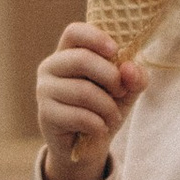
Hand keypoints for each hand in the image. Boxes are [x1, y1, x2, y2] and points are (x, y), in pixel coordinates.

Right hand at [36, 22, 139, 179]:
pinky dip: (98, 124)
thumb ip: (134, 77)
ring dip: (107, 107)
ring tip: (113, 116)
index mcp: (69, 52)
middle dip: (111, 77)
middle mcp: (51, 66)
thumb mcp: (126, 91)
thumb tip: (129, 69)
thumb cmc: (105, 109)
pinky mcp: (45, 114)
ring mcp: (44, 89)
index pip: (74, 32)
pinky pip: (79, 115)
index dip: (95, 37)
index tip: (115, 50)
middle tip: (121, 92)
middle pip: (81, 59)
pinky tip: (100, 128)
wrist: (88, 147)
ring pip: (83, 91)